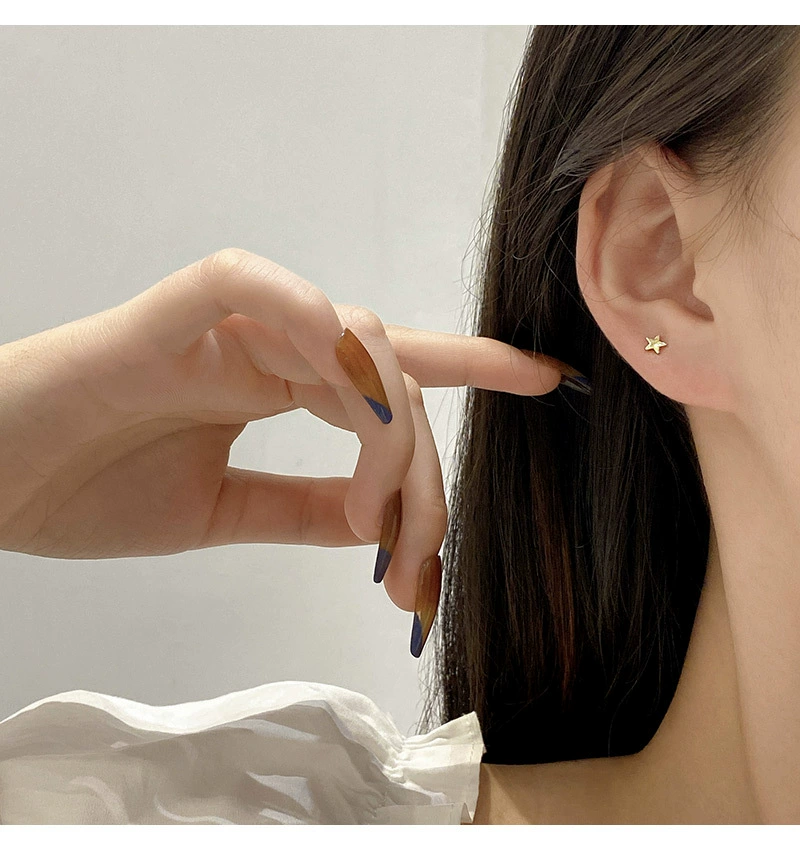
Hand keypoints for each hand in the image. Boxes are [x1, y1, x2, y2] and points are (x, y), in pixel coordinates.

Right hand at [0, 248, 566, 613]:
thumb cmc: (88, 491)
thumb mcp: (221, 514)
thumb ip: (300, 509)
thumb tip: (379, 524)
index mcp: (273, 386)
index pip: (389, 372)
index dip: (469, 366)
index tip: (543, 377)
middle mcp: (263, 348)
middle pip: (387, 379)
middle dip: (422, 470)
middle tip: (417, 560)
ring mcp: (221, 328)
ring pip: (347, 341)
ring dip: (382, 431)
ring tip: (370, 521)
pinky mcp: (168, 315)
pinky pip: (252, 282)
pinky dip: (306, 318)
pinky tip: (341, 373)